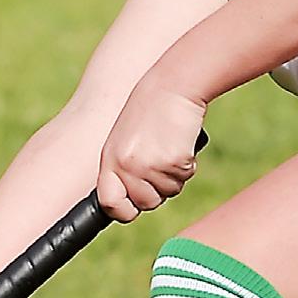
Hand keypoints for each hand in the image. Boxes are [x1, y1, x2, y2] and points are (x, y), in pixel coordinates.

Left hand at [96, 71, 208, 220]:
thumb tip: (133, 201)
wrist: (172, 86)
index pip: (109, 203)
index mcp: (110, 159)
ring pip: (169, 192)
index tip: (132, 209)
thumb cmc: (150, 110)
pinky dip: (188, 164)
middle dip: (157, 191)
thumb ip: (124, 166)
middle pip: (146, 203)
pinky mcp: (174, 160)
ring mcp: (150, 164)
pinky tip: (181, 142)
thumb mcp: (126, 138)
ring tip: (169, 145)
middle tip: (161, 163)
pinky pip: (185, 176)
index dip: (123, 211)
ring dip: (174, 175)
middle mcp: (127, 165)